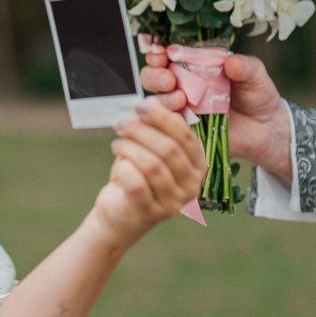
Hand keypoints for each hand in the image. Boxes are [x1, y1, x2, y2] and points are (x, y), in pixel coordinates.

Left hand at [89, 100, 204, 246]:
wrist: (120, 213)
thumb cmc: (138, 176)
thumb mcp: (150, 149)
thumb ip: (154, 127)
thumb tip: (150, 102)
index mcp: (198, 166)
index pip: (185, 135)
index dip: (161, 117)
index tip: (139, 106)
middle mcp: (192, 186)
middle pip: (168, 149)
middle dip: (141, 131)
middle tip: (121, 124)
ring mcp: (174, 203)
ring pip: (152, 166)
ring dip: (130, 148)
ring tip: (117, 144)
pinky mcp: (152, 214)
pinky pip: (137, 184)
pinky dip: (125, 168)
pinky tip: (119, 163)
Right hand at [139, 51, 291, 178]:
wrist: (267, 129)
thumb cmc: (258, 96)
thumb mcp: (256, 76)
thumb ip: (245, 66)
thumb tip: (231, 62)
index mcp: (195, 64)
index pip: (167, 53)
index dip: (158, 52)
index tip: (162, 52)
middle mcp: (183, 84)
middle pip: (152, 76)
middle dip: (155, 76)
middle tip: (169, 79)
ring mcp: (182, 108)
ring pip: (157, 100)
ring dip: (164, 98)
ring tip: (181, 99)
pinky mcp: (186, 129)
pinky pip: (169, 125)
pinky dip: (170, 120)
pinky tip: (183, 117)